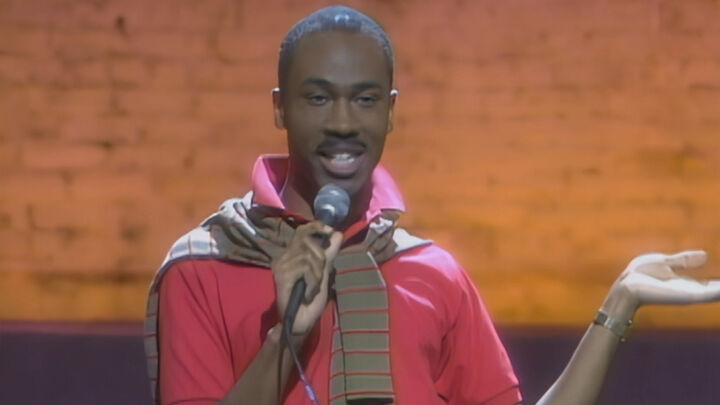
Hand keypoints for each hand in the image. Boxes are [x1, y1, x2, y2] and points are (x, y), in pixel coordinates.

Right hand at [271, 221, 341, 334]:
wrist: (300, 323)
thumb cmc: (311, 300)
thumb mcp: (323, 273)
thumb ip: (329, 253)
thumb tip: (338, 233)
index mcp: (292, 254)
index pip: (302, 230)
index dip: (316, 227)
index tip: (330, 231)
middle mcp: (283, 256)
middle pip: (308, 241)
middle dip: (320, 258)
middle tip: (319, 277)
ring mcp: (281, 265)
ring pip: (308, 255)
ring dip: (317, 274)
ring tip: (312, 288)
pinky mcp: (281, 275)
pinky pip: (305, 268)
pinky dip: (312, 282)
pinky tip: (307, 294)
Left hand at [604, 250, 719, 319]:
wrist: (627, 287)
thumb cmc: (640, 276)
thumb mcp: (665, 263)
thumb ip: (685, 261)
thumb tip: (706, 255)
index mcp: (688, 285)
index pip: (716, 285)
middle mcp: (695, 292)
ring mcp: (694, 295)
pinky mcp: (690, 296)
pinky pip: (716, 293)